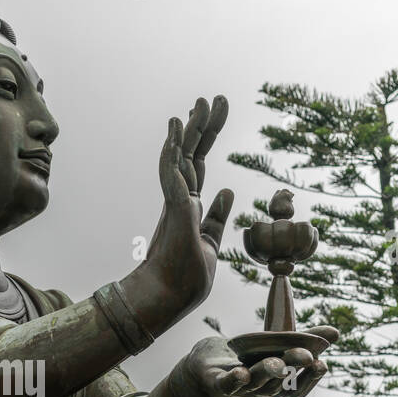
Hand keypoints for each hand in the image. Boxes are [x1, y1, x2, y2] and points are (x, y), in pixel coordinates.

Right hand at [133, 97, 233, 337]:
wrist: (169, 299)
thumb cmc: (186, 278)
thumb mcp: (211, 242)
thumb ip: (216, 216)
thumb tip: (227, 190)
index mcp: (189, 205)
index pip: (198, 162)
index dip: (207, 136)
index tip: (216, 111)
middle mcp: (179, 200)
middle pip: (191, 153)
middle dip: (203, 125)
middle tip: (213, 97)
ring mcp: (174, 205)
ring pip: (180, 159)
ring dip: (189, 130)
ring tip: (198, 104)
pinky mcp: (174, 212)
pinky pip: (171, 177)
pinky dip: (172, 153)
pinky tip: (175, 131)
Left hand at [170, 332, 337, 396]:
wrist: (205, 371)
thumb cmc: (245, 358)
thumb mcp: (275, 348)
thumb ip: (304, 341)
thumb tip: (336, 333)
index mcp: (277, 382)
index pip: (298, 386)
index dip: (310, 378)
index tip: (322, 363)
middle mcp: (262, 388)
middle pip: (280, 382)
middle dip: (293, 368)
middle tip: (305, 357)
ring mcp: (240, 388)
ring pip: (257, 382)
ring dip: (267, 372)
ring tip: (276, 362)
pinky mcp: (218, 383)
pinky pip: (227, 384)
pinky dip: (235, 380)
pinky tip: (241, 371)